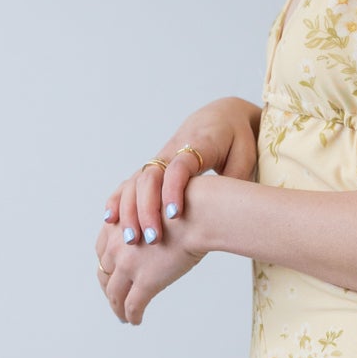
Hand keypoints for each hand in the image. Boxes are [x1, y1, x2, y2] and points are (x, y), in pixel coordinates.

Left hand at [94, 198, 206, 325]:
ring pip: (115, 293)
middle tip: (114, 300)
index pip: (102, 250)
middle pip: (104, 273)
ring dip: (117, 307)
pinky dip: (132, 316)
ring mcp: (129, 265)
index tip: (111, 275)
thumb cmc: (187, 207)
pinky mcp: (146, 282)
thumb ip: (146, 223)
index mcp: (118, 225)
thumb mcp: (155, 209)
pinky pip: (133, 305)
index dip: (106, 265)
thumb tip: (155, 232)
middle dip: (108, 288)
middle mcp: (117, 245)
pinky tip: (136, 321)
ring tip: (123, 316)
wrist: (199, 213)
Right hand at [102, 97, 257, 247]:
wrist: (219, 118)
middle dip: (147, 208)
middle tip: (151, 238)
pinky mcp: (152, 168)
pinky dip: (118, 199)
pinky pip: (130, 182)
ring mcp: (159, 159)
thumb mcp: (245, 156)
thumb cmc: (235, 140)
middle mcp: (172, 152)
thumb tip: (230, 207)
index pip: (180, 166)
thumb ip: (237, 179)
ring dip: (130, 210)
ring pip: (135, 181)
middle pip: (150, 176)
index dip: (174, 188)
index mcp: (199, 146)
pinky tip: (111, 221)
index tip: (174, 214)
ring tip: (131, 239)